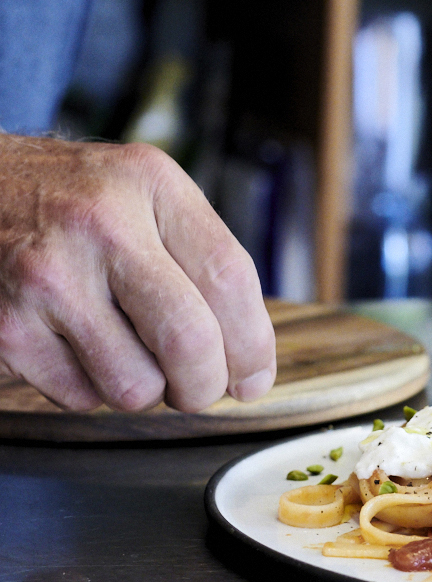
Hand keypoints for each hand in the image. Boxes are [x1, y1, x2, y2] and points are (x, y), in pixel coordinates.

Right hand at [0, 137, 275, 410]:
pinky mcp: (8, 327)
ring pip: (135, 385)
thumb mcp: (144, 190)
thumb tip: (247, 356)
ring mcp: (49, 278)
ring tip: (127, 348)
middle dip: (206, 384)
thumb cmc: (75, 198)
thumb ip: (198, 253)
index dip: (253, 341)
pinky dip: (91, 389)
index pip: (229, 275)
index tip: (255, 375)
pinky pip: (80, 397)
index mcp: (150, 184)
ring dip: (145, 388)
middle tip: (201, 387)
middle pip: (189, 339)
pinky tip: (79, 345)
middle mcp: (101, 226)